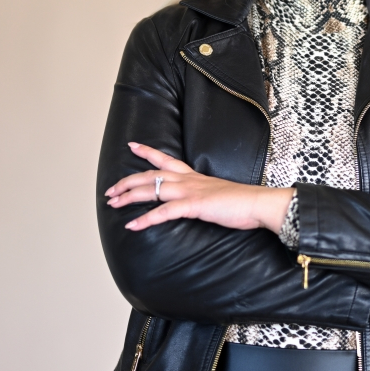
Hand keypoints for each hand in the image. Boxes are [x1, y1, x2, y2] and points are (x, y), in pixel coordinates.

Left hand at [105, 142, 292, 232]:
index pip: (166, 160)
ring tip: (113, 204)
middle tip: (110, 190)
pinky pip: (163, 212)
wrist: (258, 203)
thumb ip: (204, 196)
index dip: (147, 152)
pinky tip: (132, 225)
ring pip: (151, 189)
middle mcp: (188, 180)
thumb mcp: (219, 195)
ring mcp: (190, 191)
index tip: (133, 145)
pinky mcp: (194, 205)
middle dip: (127, 182)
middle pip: (150, 175)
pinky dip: (145, 219)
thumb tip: (199, 203)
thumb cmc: (243, 203)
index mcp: (194, 177)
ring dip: (128, 197)